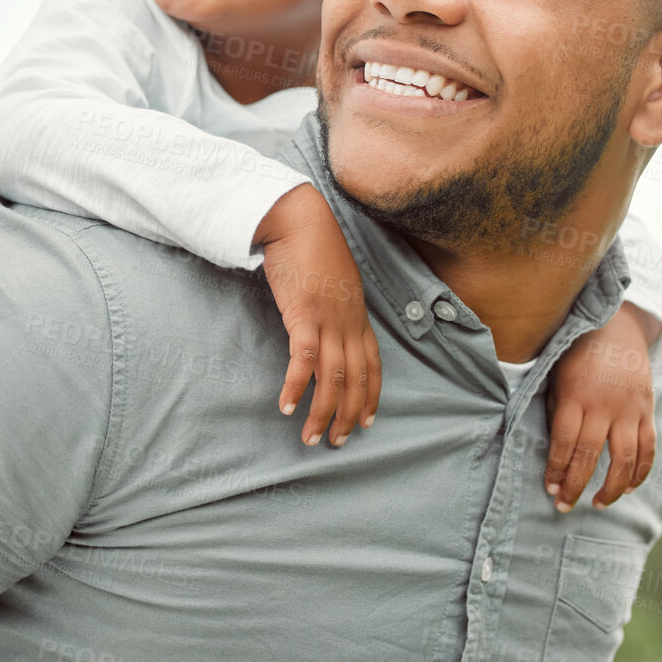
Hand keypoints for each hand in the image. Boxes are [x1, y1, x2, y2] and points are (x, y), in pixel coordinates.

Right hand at [255, 184, 381, 447]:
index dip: (371, 396)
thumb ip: (334, 303)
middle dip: (348, 415)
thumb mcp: (332, 280)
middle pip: (356, 380)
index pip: (373, 365)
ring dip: (323, 413)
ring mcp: (329, 320)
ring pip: (334, 379)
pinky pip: (304, 361)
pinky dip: (298, 388)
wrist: (298, 219)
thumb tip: (324, 319)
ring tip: (312, 438)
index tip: (366, 421)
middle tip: (336, 442)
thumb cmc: (311, 245)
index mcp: (357, 315)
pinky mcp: (305, 315)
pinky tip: (288, 408)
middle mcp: (349, 322)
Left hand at [543, 302, 660, 510]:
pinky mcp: (648, 411)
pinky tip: (629, 488)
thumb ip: (555, 410)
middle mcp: (605, 405)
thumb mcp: (556, 375)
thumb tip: (551, 450)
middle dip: (576, 485)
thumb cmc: (577, 354)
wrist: (617, 328)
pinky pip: (648, 449)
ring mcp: (630, 409)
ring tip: (599, 504)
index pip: (564, 442)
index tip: (548, 489)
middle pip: (591, 455)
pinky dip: (641, 472)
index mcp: (576, 395)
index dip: (556, 469)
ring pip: (625, 459)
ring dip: (612, 487)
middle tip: (564, 506)